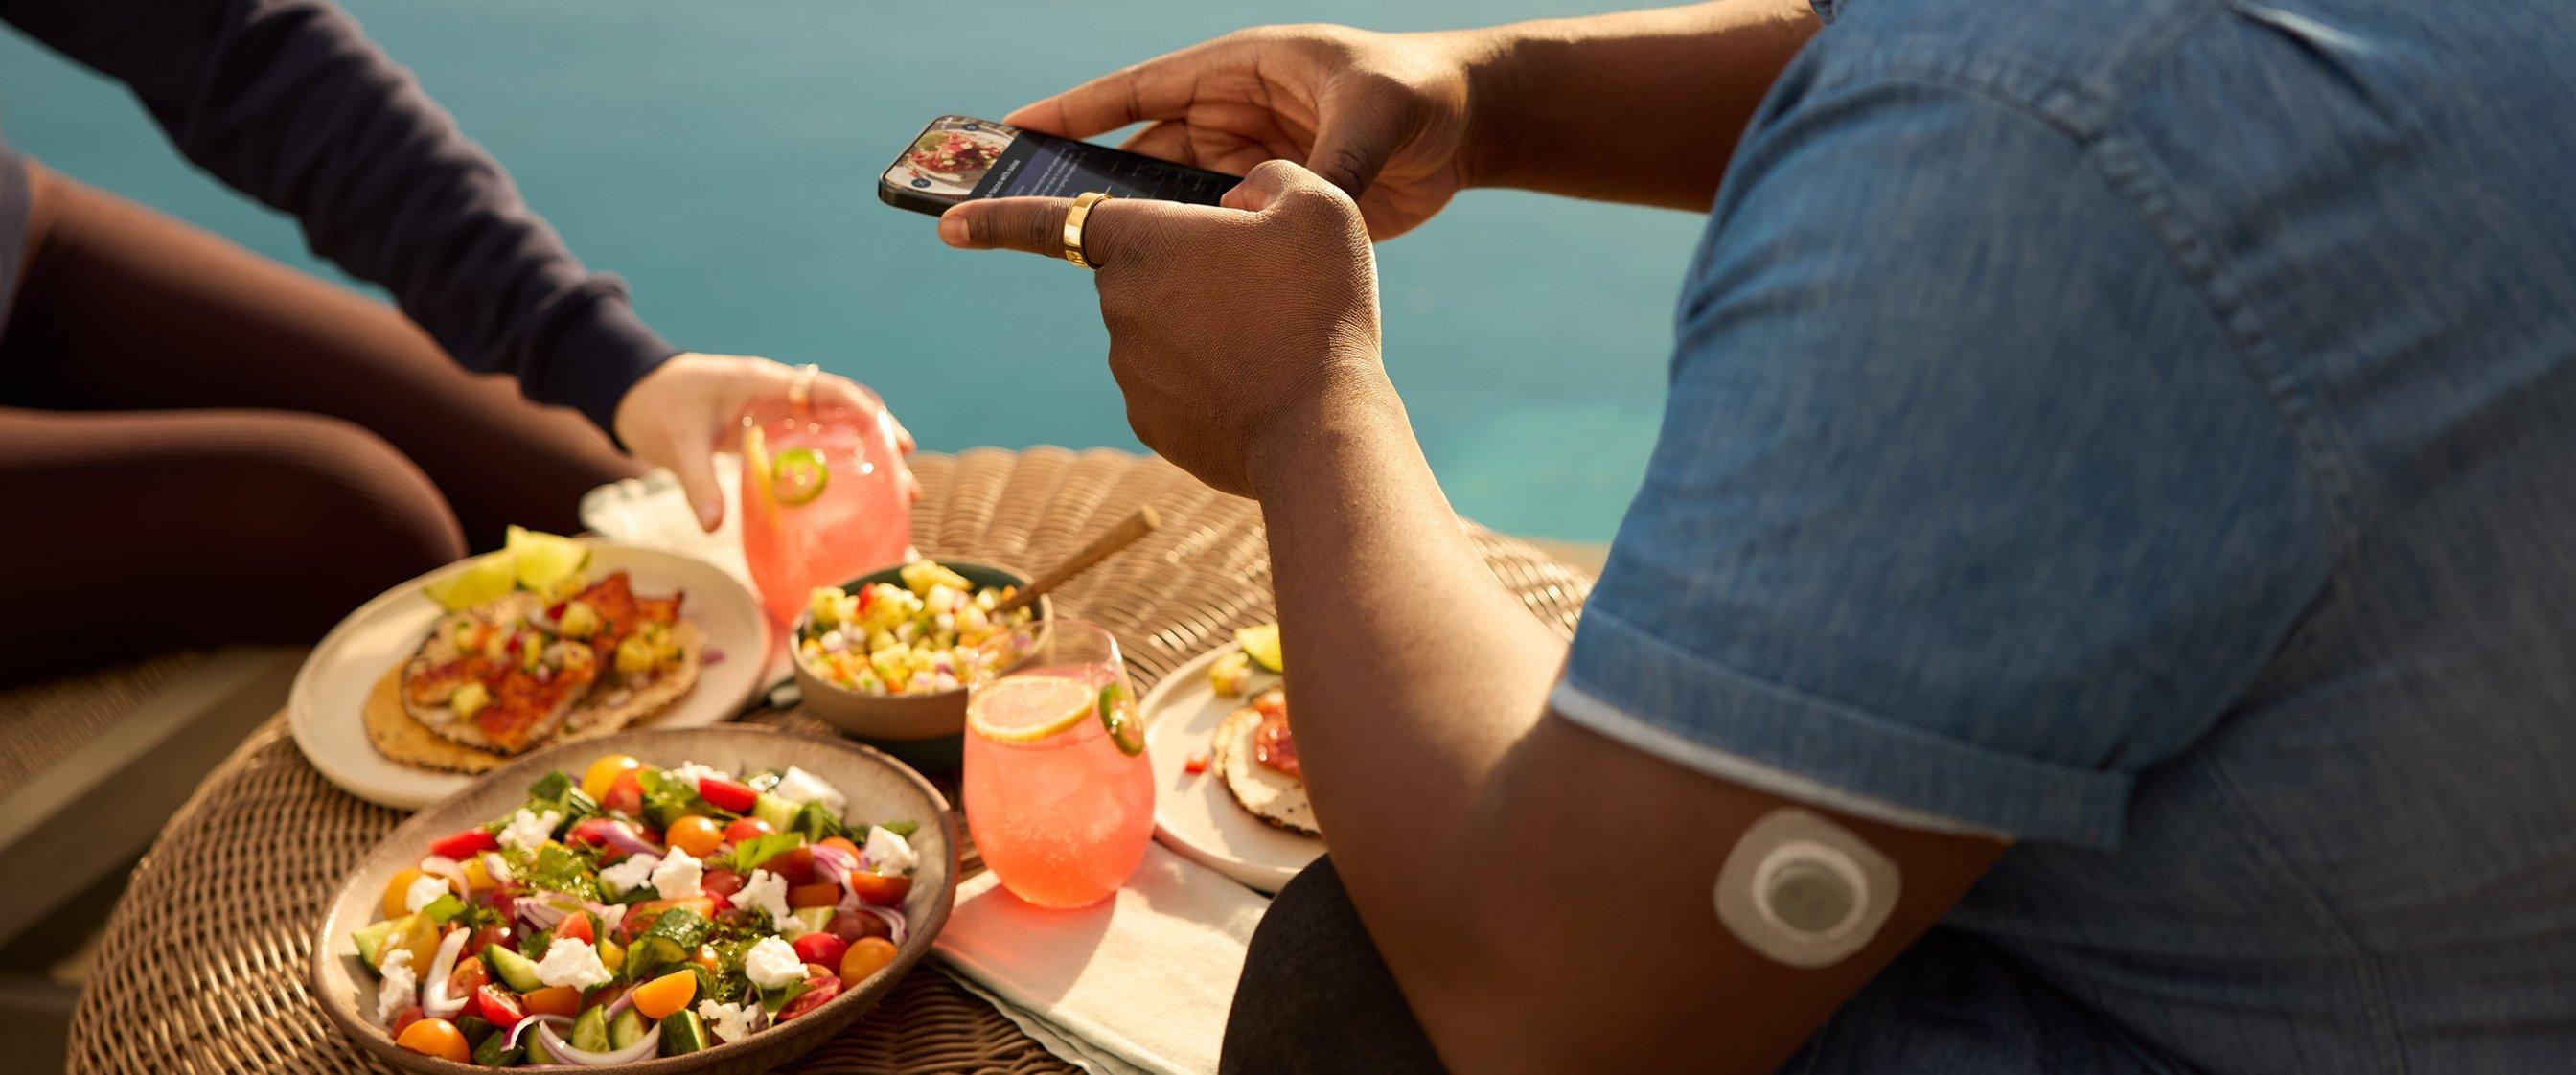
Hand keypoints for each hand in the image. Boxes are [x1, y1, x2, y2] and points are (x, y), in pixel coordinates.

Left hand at [614, 352, 916, 530]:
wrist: (633, 392)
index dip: (859, 407)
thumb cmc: (657, 406)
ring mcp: (776, 415)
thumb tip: (713, 527)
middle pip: (842, 413)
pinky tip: (852, 501)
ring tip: (896, 494)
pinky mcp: (768, 434)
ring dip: (865, 460)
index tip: (887, 432)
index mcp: (762, 383)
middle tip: (906, 477)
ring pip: (833, 432)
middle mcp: (778, 395)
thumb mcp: (676, 444)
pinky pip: (811, 449)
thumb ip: (697, 483)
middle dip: (879, 443)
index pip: (824, 388)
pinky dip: (836, 470)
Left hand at [937, 162, 1385, 495]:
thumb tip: (1240, 201)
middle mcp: (1118, 306)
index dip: (996, 218)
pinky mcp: (1152, 423)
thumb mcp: (1317, 206)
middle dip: (1189, 273)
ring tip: (1275, 341)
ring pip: (1164, 331)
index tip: (948, 224)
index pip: (1050, 220)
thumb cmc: (1319, 308)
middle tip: (1264, 288)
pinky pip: (1176, 385)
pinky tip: (1261, 387)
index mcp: (1141, 240)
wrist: (1322, 430)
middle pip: (1143, 273)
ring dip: (1206, 329)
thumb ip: (1268, 179)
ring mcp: (1130, 371)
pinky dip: (1212, 382)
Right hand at [1005, 24, 1478, 239]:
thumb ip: (1325, 166)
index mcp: (1242, 70)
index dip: (1076, 111)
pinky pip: (1215, 230)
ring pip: (1173, 198)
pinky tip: (1155, 289)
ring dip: (1137, 227)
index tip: (1014, 130)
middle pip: (1142, 151)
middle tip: (1028, 216)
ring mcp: (1250, 160)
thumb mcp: (1373, 118)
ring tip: (1081, 263)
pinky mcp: (1273, 204)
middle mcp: (1235, 113)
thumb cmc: (1419, 94)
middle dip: (1090, 181)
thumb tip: (1279, 215)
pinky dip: (1187, 256)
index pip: (1141, 90)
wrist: (1471, 127)